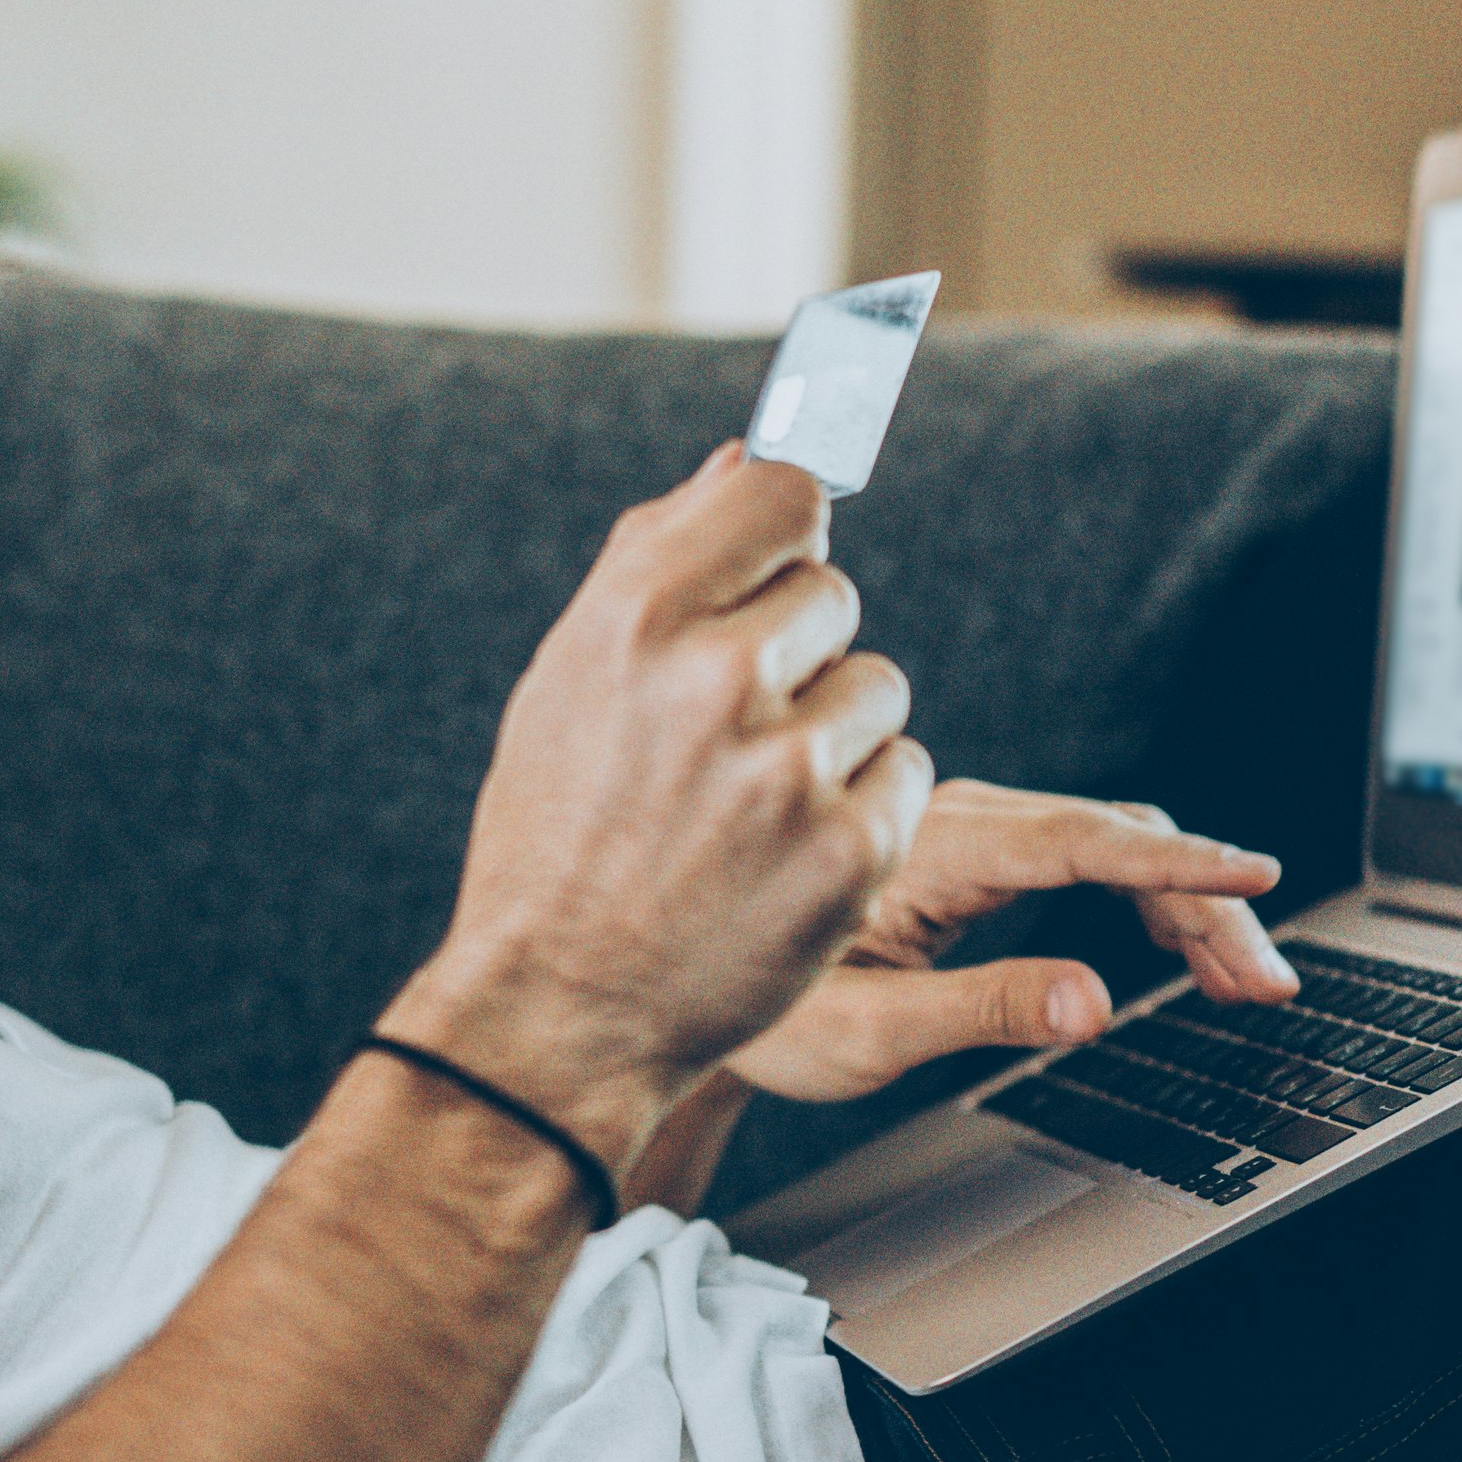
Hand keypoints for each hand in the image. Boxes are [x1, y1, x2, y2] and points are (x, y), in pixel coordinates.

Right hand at [382, 444, 931, 1171]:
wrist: (556, 1008)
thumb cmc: (557, 833)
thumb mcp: (568, 679)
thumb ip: (658, 555)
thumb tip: (748, 453)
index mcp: (636, 615)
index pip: (785, 490)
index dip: (784, 530)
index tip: (773, 567)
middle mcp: (716, 679)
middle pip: (836, 594)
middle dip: (798, 655)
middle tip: (729, 736)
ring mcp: (791, 770)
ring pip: (877, 688)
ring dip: (836, 737)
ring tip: (751, 808)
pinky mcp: (852, 853)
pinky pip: (905, 776)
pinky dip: (863, 813)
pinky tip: (787, 856)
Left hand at [720, 780, 1295, 1102]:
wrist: (660, 990)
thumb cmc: (748, 1017)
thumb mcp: (867, 1034)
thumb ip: (985, 1010)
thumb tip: (1093, 1003)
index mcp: (922, 850)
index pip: (1079, 841)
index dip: (1177, 862)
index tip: (1254, 876)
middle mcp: (944, 821)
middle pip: (1110, 836)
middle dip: (1205, 902)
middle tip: (1266, 981)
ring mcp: (955, 830)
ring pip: (1101, 840)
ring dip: (1182, 900)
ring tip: (1244, 975)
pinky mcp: (959, 850)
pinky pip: (1073, 851)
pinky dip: (1140, 890)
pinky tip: (1178, 939)